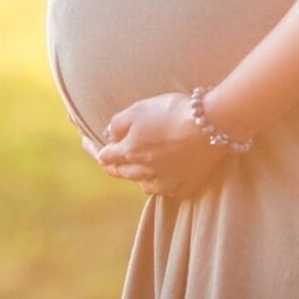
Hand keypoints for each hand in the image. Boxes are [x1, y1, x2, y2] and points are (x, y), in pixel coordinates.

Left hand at [85, 91, 232, 198]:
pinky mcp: (186, 185)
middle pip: (121, 173)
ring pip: (144, 184)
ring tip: (136, 168)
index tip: (86, 141)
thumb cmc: (173, 111)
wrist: (212, 124)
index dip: (93, 148)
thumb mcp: (139, 109)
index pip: (104, 156)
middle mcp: (145, 171)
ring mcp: (167, 181)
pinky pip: (168, 190)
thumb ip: (118, 123)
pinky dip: (162, 184)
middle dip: (112, 165)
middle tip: (106, 158)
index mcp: (131, 151)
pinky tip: (163, 176)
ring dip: (136, 176)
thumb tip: (108, 135)